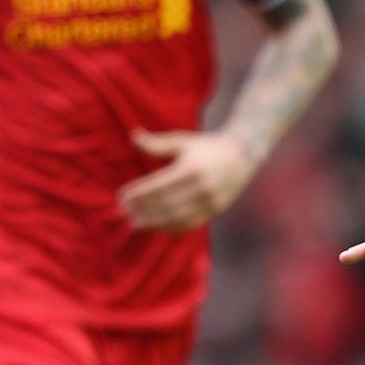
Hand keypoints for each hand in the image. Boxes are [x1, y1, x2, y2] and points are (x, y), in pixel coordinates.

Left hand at [117, 130, 259, 230]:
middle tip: (124, 214)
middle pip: (165, 204)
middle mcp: (201, 188)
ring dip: (155, 223)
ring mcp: (210, 201)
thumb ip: (157, 143)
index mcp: (190, 169)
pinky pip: (192, 223)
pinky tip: (158, 228)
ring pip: (177, 217)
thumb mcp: (183, 140)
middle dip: (143, 211)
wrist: (243, 155)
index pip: (157, 186)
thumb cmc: (207, 146)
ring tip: (137, 225)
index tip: (121, 198)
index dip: (138, 194)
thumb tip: (133, 136)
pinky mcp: (216, 210)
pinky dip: (173, 228)